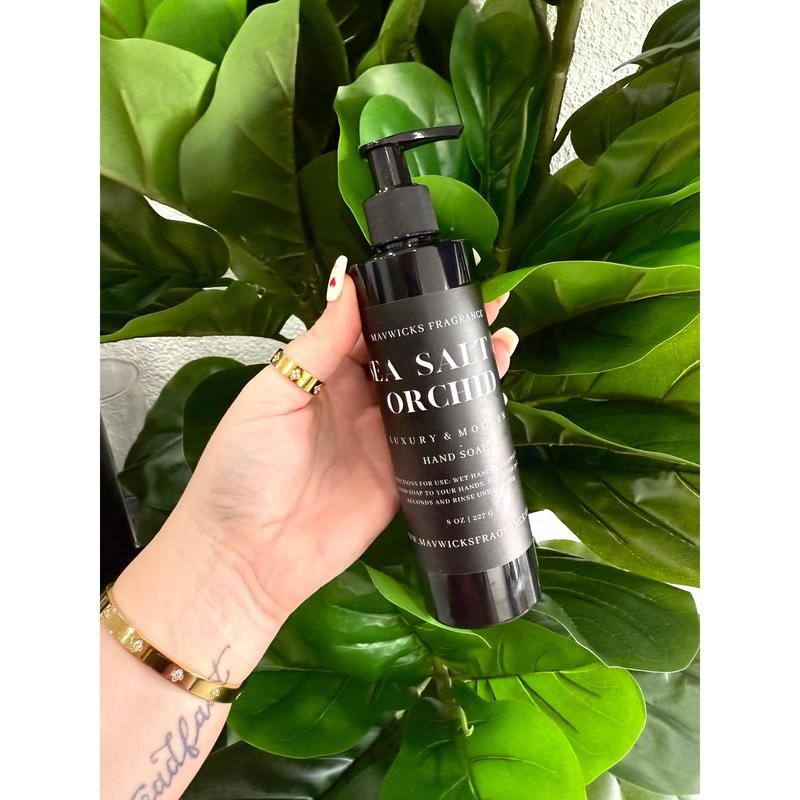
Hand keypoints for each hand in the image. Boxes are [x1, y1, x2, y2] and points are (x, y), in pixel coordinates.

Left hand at [174, 257, 518, 626]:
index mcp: (325, 373)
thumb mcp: (273, 395)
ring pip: (434, 397)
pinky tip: (492, 397)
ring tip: (501, 340)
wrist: (247, 554)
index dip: (407, 302)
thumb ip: (318, 343)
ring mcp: (385, 440)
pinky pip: (440, 445)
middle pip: (412, 359)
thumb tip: (348, 281)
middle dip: (448, 331)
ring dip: (467, 369)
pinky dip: (468, 423)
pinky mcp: (403, 478)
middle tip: (488, 302)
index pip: (375, 328)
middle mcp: (360, 402)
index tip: (440, 276)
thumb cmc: (242, 469)